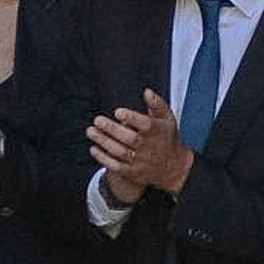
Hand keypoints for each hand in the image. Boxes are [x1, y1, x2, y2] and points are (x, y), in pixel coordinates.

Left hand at [87, 90, 197, 206]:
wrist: (172, 167)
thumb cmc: (166, 137)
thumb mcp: (167, 119)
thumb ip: (157, 104)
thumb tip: (147, 91)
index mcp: (157, 132)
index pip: (145, 125)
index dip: (132, 118)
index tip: (118, 112)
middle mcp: (149, 147)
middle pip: (130, 139)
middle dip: (112, 130)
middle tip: (97, 120)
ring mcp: (140, 161)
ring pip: (121, 152)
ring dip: (104, 142)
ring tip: (90, 131)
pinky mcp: (132, 172)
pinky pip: (116, 166)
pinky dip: (104, 158)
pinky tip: (94, 148)